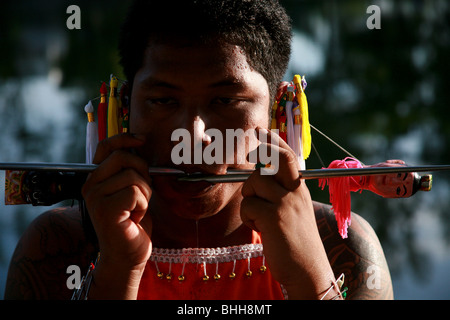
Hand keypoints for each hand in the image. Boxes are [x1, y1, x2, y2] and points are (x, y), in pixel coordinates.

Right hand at [81, 133, 151, 297]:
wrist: (128, 255)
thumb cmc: (133, 223)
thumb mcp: (133, 191)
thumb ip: (131, 171)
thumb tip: (141, 146)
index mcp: (96, 179)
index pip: (105, 147)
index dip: (124, 138)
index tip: (142, 140)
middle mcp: (90, 185)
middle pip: (123, 158)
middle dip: (143, 172)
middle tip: (144, 193)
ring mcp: (95, 197)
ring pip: (133, 177)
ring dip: (145, 195)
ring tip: (137, 211)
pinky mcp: (104, 209)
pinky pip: (136, 193)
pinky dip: (143, 206)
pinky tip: (135, 219)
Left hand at [240, 128, 336, 298]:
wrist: (308, 270)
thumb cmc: (296, 242)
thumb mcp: (293, 211)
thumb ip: (280, 193)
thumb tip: (258, 177)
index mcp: (300, 188)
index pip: (288, 156)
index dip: (274, 141)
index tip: (260, 130)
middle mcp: (295, 191)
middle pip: (275, 159)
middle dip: (260, 153)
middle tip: (250, 153)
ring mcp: (286, 203)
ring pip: (254, 183)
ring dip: (249, 198)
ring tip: (259, 217)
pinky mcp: (275, 217)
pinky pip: (248, 205)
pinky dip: (248, 217)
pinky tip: (260, 228)